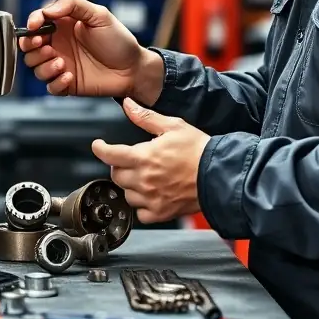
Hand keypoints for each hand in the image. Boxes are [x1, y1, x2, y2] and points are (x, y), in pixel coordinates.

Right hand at [18, 0, 147, 96]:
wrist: (133, 69)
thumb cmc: (119, 41)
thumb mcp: (99, 15)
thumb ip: (73, 5)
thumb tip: (48, 9)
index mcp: (63, 25)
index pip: (37, 21)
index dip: (31, 23)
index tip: (35, 26)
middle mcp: (59, 44)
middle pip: (29, 46)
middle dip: (31, 46)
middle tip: (46, 46)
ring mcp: (61, 64)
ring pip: (35, 67)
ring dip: (44, 65)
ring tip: (61, 62)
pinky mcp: (66, 83)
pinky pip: (50, 86)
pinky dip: (56, 82)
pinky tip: (70, 76)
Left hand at [92, 98, 209, 223]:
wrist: (220, 174)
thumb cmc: (199, 150)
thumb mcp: (173, 126)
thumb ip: (145, 118)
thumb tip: (128, 105)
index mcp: (144, 157)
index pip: (110, 154)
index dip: (100, 149)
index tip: (99, 146)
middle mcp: (144, 180)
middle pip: (116, 175)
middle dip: (120, 166)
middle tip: (133, 160)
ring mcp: (151, 198)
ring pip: (126, 195)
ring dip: (131, 186)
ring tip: (146, 177)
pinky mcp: (161, 212)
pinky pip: (140, 213)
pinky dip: (142, 205)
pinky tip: (152, 194)